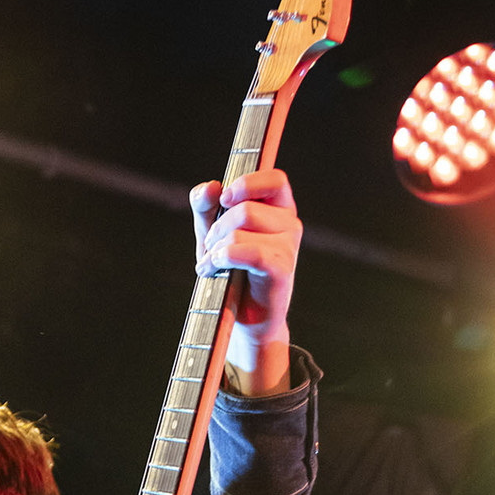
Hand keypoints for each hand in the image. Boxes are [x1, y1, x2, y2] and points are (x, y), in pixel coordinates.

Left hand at [190, 169, 301, 394]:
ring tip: (211, 263)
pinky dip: (222, 259)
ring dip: (216, 248)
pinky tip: (213, 269)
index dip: (247, 183)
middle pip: (245, 208)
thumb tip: (211, 187)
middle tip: (209, 248)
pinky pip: (249, 251)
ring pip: (241, 229)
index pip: (274, 178)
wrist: (242, 317)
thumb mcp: (212, 233)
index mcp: (278, 209)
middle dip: (216, 229)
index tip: (224, 199)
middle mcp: (289, 224)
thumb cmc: (231, 271)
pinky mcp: (282, 269)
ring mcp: (289, 246)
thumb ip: (205, 206)